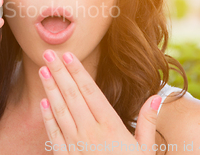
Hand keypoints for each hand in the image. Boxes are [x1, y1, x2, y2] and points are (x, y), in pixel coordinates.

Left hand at [38, 49, 161, 153]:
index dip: (78, 72)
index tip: (68, 56)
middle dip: (59, 73)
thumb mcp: (146, 150)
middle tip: (49, 53)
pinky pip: (54, 134)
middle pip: (72, 96)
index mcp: (111, 126)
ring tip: (43, 70)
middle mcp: (91, 132)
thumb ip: (148, 122)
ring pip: (60, 111)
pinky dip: (48, 117)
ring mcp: (76, 145)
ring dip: (50, 89)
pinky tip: (43, 102)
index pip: (91, 92)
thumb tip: (156, 98)